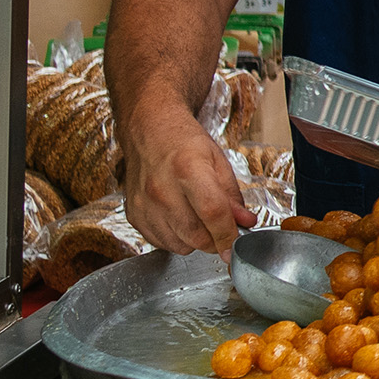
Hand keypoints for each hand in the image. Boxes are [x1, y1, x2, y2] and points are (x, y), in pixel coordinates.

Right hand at [122, 102, 254, 256]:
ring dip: (196, 241)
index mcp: (187, 169)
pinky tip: (181, 220)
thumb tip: (245, 223)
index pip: (212, 213)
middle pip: (195, 235)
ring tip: (199, 220)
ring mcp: (144, 204)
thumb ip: (232, 196)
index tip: (236, 246)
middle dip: (215, 240)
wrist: (149, 132)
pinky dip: (176, 239)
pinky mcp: (133, 215)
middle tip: (222, 230)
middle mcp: (161, 189)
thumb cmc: (184, 143)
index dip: (228, 234)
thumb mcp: (218, 161)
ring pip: (179, 245)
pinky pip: (161, 243)